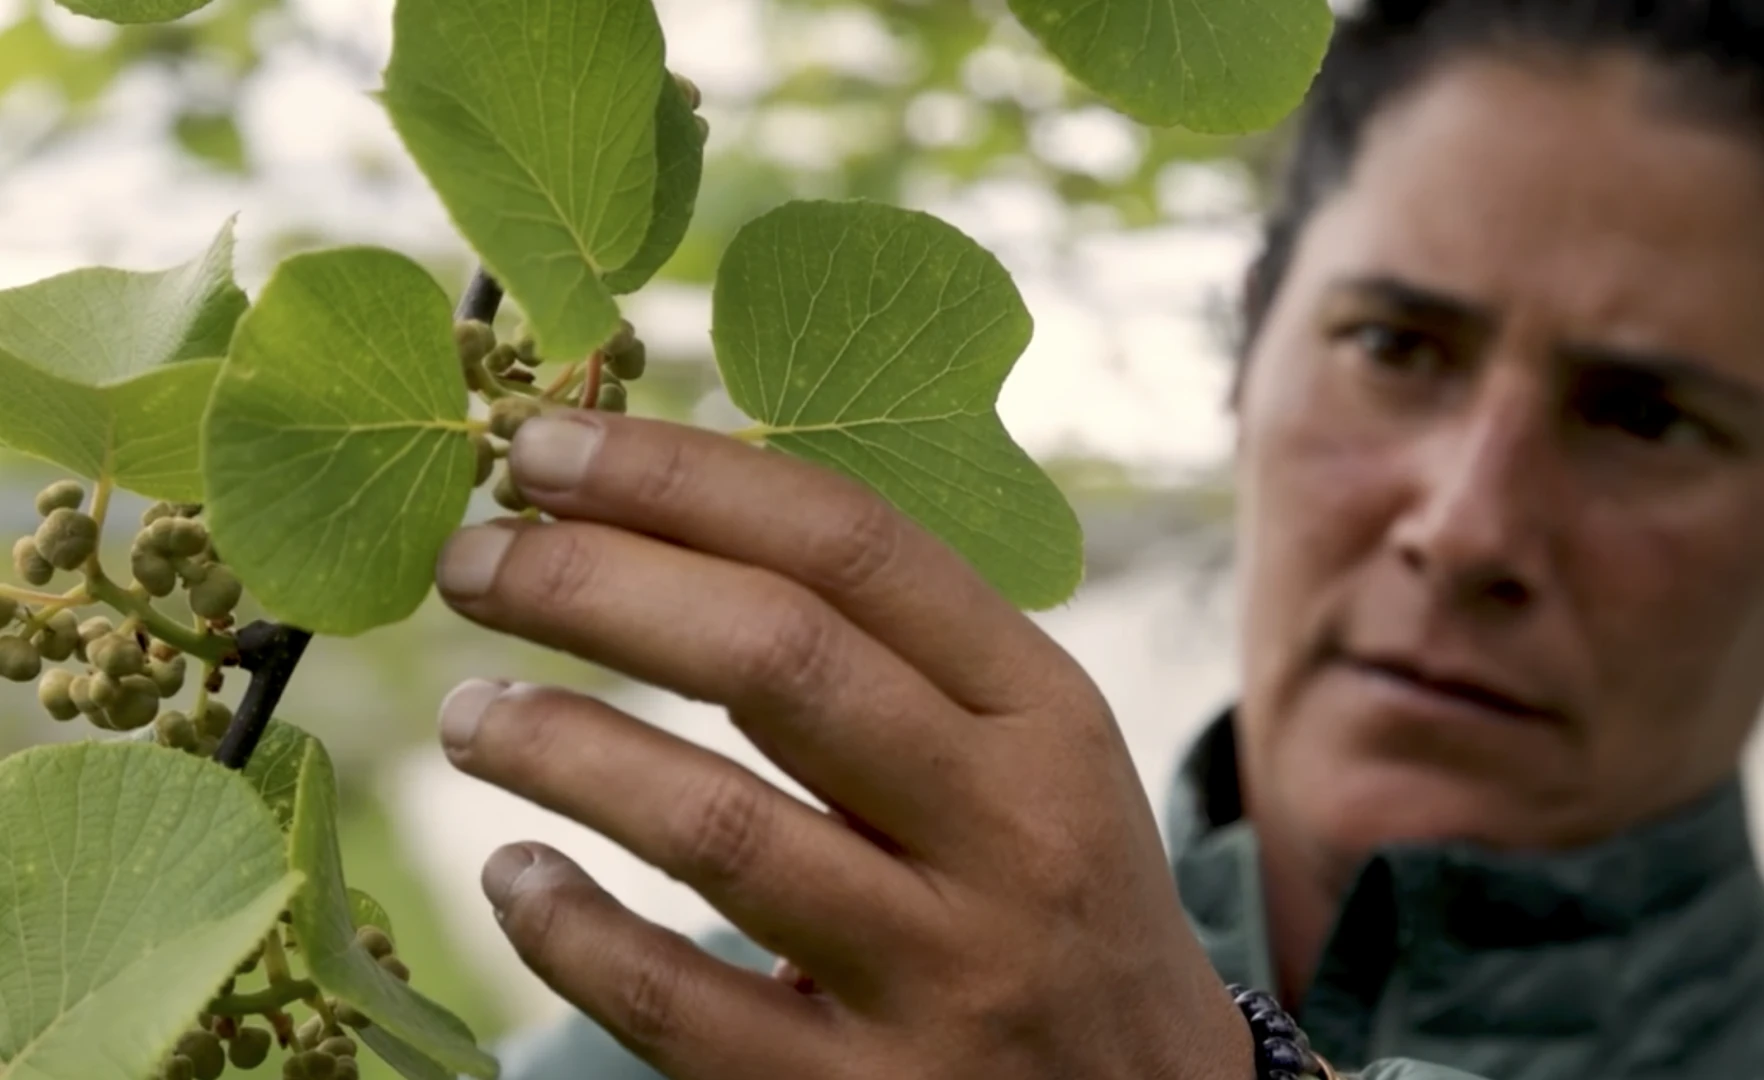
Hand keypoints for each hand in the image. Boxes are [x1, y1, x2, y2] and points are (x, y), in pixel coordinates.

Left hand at [432, 409, 1251, 1079]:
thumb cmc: (1060, 895)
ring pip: (716, 827)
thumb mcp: (1038, 753)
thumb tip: (669, 528)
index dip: (683, 481)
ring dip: (558, 750)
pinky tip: (516, 878)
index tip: (551, 447)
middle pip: (777, 658)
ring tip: (468, 714)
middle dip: (595, 585)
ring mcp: (944, 977)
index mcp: (1046, 714)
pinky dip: (570, 932)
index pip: (855, 549)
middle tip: (473, 561)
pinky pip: (678, 1007)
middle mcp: (1009, 833)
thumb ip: (901, 655)